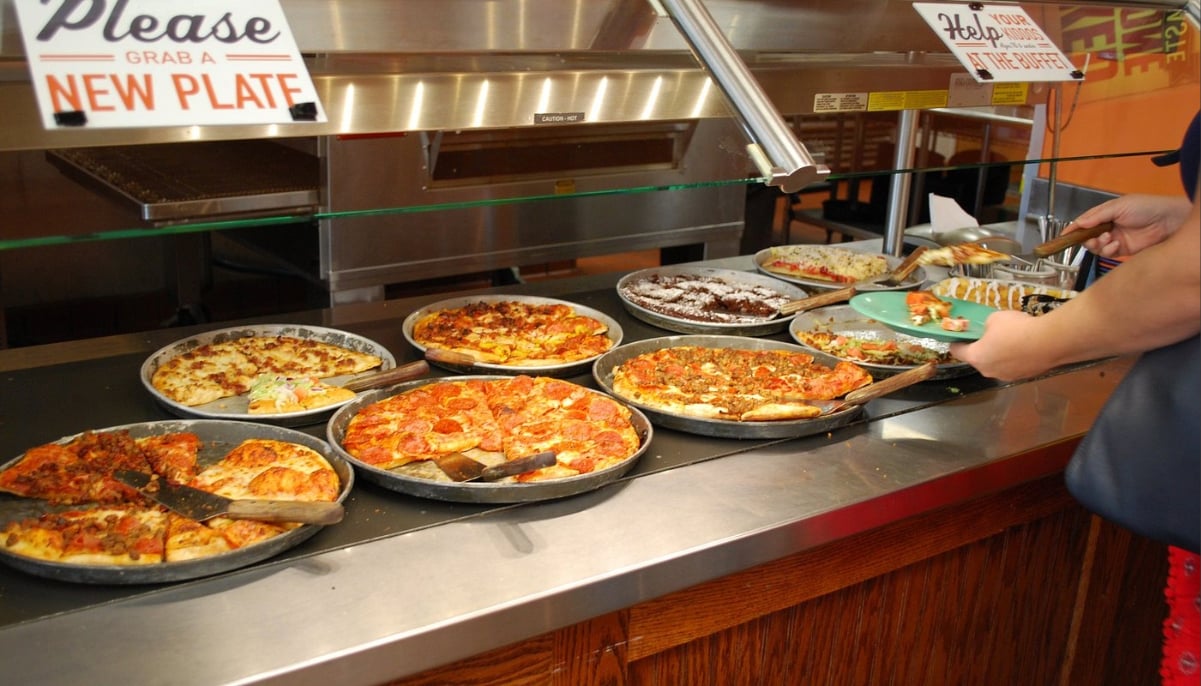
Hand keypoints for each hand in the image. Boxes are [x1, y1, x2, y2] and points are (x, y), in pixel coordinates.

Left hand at [949, 310, 1052, 380]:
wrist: (1049, 342)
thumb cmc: (1016, 329)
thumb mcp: (995, 318)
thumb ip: (986, 326)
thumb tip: (990, 330)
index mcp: (976, 357)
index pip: (957, 352)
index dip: (957, 342)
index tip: (960, 336)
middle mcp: (988, 371)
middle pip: (978, 359)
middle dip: (981, 348)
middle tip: (989, 335)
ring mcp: (1006, 376)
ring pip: (996, 364)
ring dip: (999, 354)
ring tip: (1011, 339)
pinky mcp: (1022, 376)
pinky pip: (1013, 366)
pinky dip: (1014, 358)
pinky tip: (1024, 346)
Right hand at [1069, 194, 1191, 257]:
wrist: (1168, 221)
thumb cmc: (1146, 207)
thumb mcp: (1118, 206)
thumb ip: (1097, 215)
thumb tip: (1079, 223)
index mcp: (1106, 214)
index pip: (1085, 222)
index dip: (1073, 229)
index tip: (1064, 236)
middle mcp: (1109, 227)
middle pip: (1088, 237)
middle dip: (1086, 239)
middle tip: (1092, 238)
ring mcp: (1115, 239)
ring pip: (1096, 247)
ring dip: (1097, 244)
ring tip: (1107, 239)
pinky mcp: (1123, 250)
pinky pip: (1108, 254)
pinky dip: (1108, 250)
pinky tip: (1115, 245)